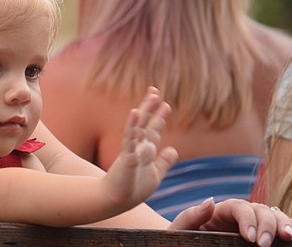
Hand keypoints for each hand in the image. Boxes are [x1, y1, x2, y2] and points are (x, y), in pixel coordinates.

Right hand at [103, 87, 177, 206]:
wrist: (118, 201)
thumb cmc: (133, 189)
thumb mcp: (155, 174)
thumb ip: (164, 162)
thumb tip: (174, 149)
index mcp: (145, 150)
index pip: (153, 129)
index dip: (159, 116)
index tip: (166, 104)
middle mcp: (138, 146)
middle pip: (145, 123)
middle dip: (151, 107)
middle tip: (155, 91)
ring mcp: (131, 149)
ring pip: (138, 126)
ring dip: (145, 111)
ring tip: (152, 96)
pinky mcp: (126, 156)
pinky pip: (130, 138)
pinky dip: (133, 125)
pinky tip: (135, 113)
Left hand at [169, 197, 291, 246]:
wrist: (183, 245)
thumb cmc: (181, 238)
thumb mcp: (180, 228)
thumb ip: (191, 216)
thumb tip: (210, 200)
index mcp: (220, 210)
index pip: (239, 207)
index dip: (248, 219)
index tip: (249, 238)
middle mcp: (239, 214)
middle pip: (260, 210)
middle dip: (267, 225)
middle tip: (265, 244)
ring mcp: (252, 224)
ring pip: (272, 216)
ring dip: (283, 224)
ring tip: (287, 237)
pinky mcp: (259, 235)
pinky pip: (278, 227)